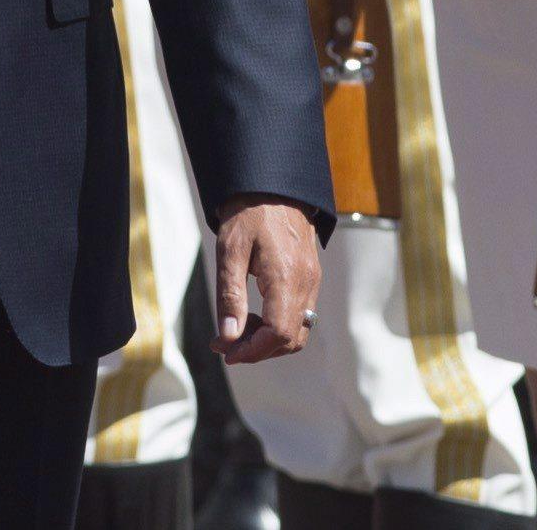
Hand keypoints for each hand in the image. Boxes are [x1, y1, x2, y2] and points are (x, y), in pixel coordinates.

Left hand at [213, 195, 320, 364]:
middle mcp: (306, 282)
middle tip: (224, 343)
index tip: (224, 350)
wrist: (273, 184)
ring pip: (298, 331)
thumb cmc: (248, 214)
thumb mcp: (230, 252)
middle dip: (258, 350)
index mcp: (287, 277)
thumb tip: (228, 338)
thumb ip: (230, 297)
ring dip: (268, 341)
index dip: (252, 351)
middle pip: (291, 340)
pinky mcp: (311, 277)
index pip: (278, 334)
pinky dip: (277, 326)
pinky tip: (253, 315)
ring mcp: (312, 280)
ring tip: (237, 328)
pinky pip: (300, 315)